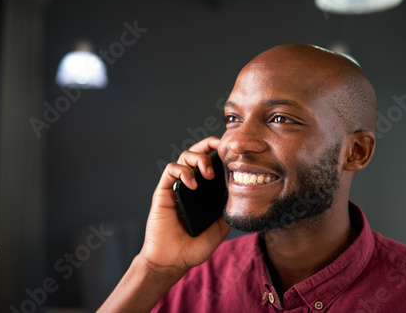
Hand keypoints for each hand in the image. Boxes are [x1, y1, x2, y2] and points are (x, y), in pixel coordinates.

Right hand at [139, 136, 230, 277]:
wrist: (173, 261)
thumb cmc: (194, 247)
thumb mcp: (220, 228)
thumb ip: (228, 211)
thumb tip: (242, 195)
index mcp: (202, 191)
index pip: (210, 163)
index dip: (218, 152)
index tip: (232, 150)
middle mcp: (189, 184)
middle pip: (196, 152)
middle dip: (208, 145)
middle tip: (221, 148)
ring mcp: (176, 186)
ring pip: (183, 156)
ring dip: (198, 158)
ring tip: (208, 174)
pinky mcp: (163, 190)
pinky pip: (171, 170)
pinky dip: (183, 171)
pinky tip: (193, 183)